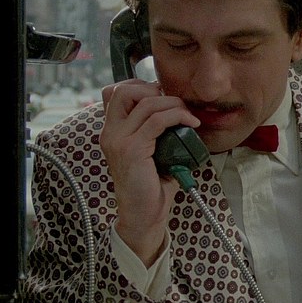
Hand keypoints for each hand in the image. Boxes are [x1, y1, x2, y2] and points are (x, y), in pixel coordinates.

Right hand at [100, 79, 199, 265]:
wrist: (144, 215)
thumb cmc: (152, 185)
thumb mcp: (151, 150)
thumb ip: (155, 129)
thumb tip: (178, 109)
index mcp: (112, 131)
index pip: (115, 92)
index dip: (141, 87)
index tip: (164, 97)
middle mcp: (110, 133)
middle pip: (124, 89)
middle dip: (154, 90)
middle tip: (174, 105)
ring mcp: (118, 140)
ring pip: (147, 102)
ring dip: (174, 104)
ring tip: (188, 116)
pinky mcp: (133, 149)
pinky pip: (158, 120)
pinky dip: (178, 116)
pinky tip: (191, 124)